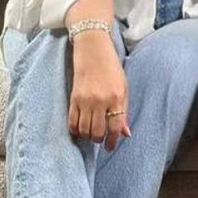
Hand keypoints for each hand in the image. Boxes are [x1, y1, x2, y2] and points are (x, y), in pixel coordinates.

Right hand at [68, 31, 130, 151]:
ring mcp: (85, 100)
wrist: (93, 50)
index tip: (110, 147)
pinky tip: (79, 128)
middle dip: (99, 139)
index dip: (113, 141)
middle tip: (100, 138)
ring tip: (90, 132)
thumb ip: (123, 111)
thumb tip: (125, 133)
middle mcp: (101, 100)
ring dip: (87, 136)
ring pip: (84, 130)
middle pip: (97, 132)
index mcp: (116, 97)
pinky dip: (75, 130)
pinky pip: (72, 122)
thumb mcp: (123, 88)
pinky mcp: (73, 98)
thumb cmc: (111, 69)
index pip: (114, 127)